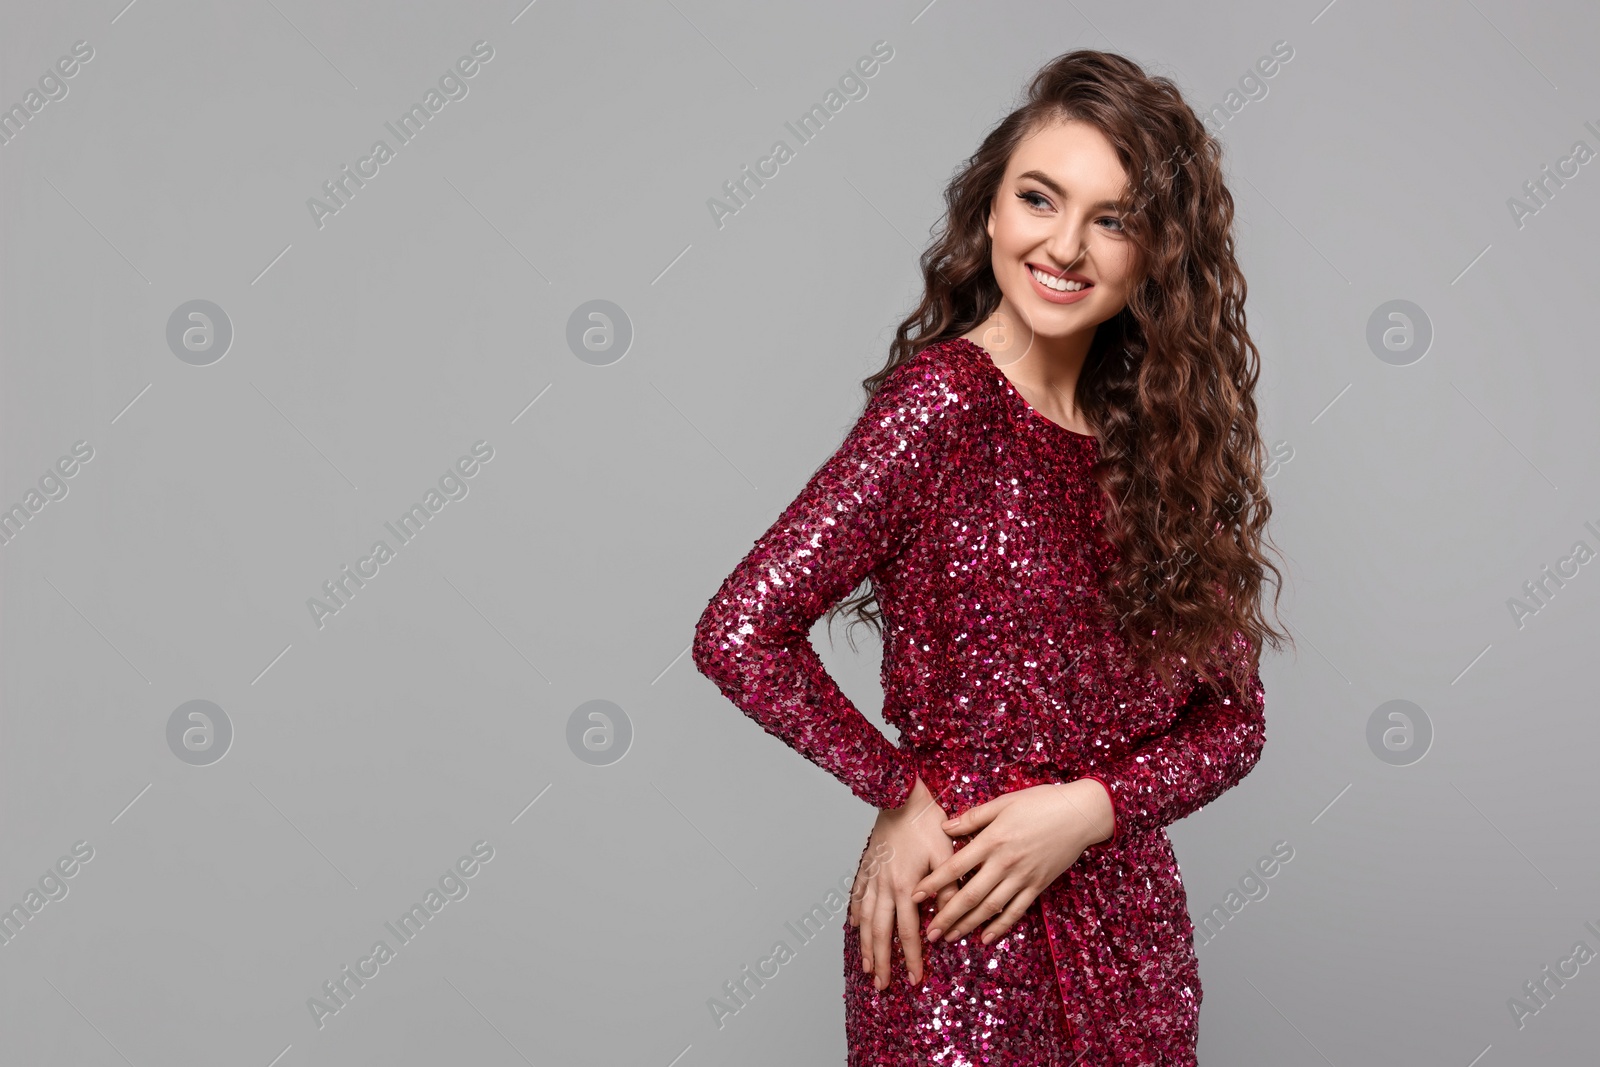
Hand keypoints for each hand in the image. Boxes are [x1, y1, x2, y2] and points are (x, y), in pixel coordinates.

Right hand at [848, 774, 956, 989]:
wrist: (901, 796)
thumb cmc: (927, 823)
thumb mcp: (945, 857)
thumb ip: (947, 891)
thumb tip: (949, 923)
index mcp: (906, 887)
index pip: (910, 932)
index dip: (912, 957)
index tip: (915, 979)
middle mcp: (885, 887)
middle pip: (881, 933)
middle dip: (883, 962)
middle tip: (883, 986)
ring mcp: (872, 877)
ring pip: (866, 920)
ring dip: (866, 946)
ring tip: (866, 967)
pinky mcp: (867, 866)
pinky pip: (858, 896)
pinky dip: (856, 914)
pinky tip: (854, 927)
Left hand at [908, 778, 1113, 945]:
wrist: (1080, 814)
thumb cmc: (1040, 802)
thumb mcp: (1004, 802)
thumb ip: (973, 817)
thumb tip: (944, 827)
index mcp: (993, 840)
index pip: (956, 866)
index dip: (934, 882)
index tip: (915, 895)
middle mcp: (1005, 862)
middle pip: (970, 894)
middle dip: (947, 915)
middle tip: (928, 932)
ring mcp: (1023, 877)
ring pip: (991, 907)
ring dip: (968, 925)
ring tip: (949, 937)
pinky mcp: (1038, 886)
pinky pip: (1016, 911)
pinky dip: (1000, 926)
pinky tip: (985, 937)